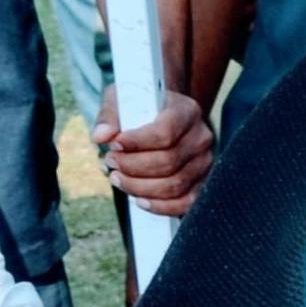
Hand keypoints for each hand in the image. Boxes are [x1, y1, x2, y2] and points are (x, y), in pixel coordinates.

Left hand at [97, 86, 213, 216]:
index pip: (165, 132)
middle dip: (132, 167)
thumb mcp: (123, 100)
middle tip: (111, 162)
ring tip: (118, 178)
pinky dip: (160, 206)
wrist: (162, 115)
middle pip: (168, 162)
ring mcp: (204, 162)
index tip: (114, 145)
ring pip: (175, 185)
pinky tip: (139, 200)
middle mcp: (201, 137)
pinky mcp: (202, 183)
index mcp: (186, 111)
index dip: (137, 143)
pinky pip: (186, 203)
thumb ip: (110, 116)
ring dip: (140, 187)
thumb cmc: (140, 106)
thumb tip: (100, 136)